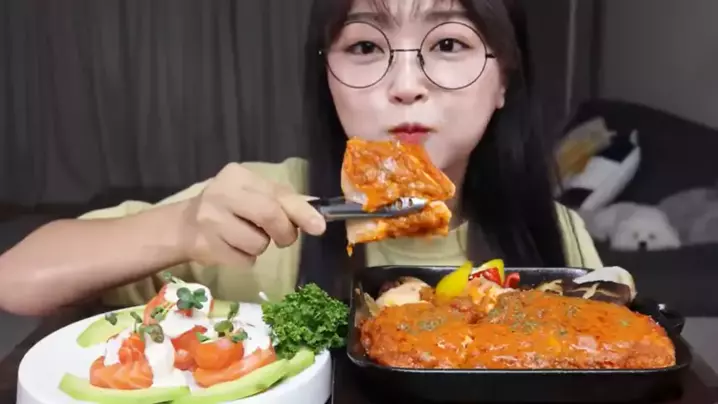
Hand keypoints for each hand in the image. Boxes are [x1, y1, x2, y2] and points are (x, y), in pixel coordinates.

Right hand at [182, 162, 325, 266]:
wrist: (185, 225)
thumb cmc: (230, 207)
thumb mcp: (254, 194)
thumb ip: (283, 201)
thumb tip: (316, 215)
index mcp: (238, 176)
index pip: (277, 193)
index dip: (301, 211)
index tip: (319, 227)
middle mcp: (222, 193)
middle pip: (269, 214)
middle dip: (285, 232)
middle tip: (285, 239)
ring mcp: (211, 220)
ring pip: (258, 243)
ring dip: (262, 246)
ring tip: (248, 238)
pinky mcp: (206, 245)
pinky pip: (243, 260)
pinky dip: (246, 258)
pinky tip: (233, 247)